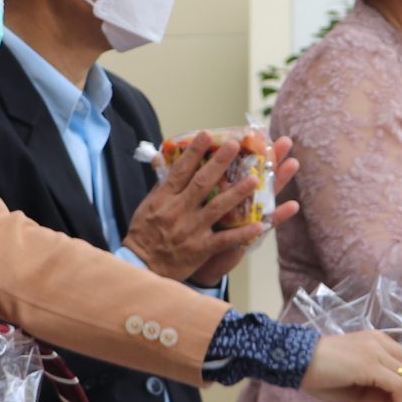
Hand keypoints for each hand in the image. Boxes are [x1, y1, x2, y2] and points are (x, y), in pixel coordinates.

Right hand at [127, 133, 293, 285]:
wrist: (141, 267)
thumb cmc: (144, 234)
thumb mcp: (147, 206)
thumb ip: (162, 187)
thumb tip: (170, 163)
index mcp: (164, 198)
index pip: (181, 170)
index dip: (195, 151)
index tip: (207, 134)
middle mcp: (178, 211)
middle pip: (202, 183)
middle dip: (220, 162)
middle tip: (236, 145)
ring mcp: (191, 230)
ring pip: (218, 208)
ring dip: (238, 193)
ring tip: (255, 179)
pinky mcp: (200, 249)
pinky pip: (225, 240)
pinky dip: (243, 233)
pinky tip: (260, 225)